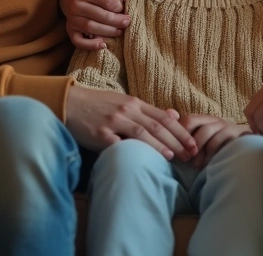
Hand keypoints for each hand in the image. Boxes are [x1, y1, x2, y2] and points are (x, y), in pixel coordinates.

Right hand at [60, 0, 131, 50]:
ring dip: (109, 32)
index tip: (123, 8)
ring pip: (92, 28)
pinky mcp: (69, 27)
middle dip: (117, 22)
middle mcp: (76, 4)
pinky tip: (103, 44)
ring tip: (119, 31)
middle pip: (101, 17)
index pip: (108, 3)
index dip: (120, 7)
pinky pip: (78, 41)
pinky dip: (90, 45)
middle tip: (127, 22)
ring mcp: (71, 17)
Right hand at [65, 85, 197, 159]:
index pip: (164, 117)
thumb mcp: (124, 102)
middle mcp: (127, 110)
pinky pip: (119, 144)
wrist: (69, 103)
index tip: (193, 143)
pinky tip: (143, 160)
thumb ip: (147, 111)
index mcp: (134, 103)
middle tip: (190, 154)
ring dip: (160, 145)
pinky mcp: (101, 134)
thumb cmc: (98, 105)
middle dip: (177, 141)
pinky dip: (133, 151)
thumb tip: (174, 115)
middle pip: (158, 126)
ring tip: (173, 157)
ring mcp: (114, 121)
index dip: (181, 131)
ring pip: (143, 133)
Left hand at [180, 113, 250, 168]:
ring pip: (206, 130)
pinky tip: (208, 164)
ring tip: (196, 165)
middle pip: (192, 120)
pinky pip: (220, 139)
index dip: (177, 133)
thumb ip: (187, 139)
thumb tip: (169, 134)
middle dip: (185, 139)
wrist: (247, 152)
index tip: (173, 151)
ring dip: (198, 149)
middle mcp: (212, 119)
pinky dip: (211, 153)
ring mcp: (224, 124)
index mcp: (202, 120)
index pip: (185, 119)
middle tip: (184, 158)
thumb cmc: (219, 150)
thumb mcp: (202, 145)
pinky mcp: (236, 133)